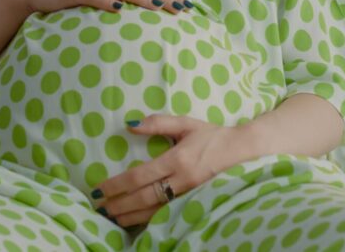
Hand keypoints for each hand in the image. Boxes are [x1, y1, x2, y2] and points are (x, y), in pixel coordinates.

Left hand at [89, 115, 247, 227]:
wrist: (245, 153)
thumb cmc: (213, 136)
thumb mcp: (186, 124)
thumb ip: (158, 123)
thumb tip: (130, 125)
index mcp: (177, 159)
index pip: (140, 176)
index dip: (118, 184)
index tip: (100, 188)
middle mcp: (182, 180)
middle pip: (143, 197)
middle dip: (119, 204)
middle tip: (99, 207)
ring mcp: (189, 195)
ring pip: (154, 211)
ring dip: (130, 216)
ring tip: (112, 217)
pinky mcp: (195, 203)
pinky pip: (168, 214)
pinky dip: (149, 220)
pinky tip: (136, 221)